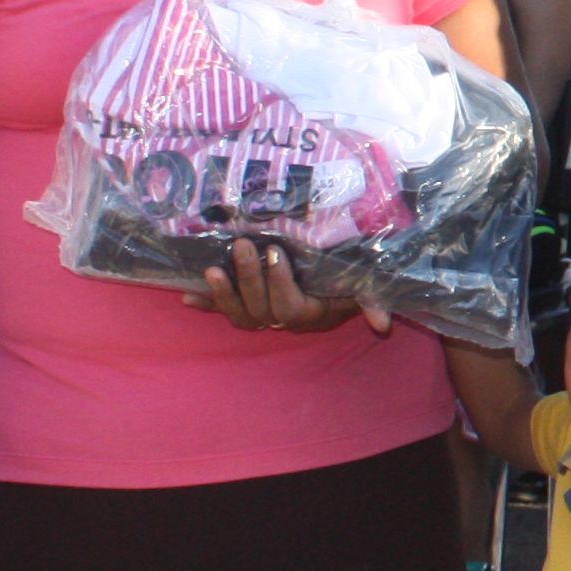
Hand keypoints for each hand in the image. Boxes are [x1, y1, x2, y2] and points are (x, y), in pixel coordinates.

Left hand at [188, 234, 386, 335]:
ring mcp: (262, 316)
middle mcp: (283, 321)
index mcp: (310, 315)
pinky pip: (223, 311)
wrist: (334, 289)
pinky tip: (186, 297)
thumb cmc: (348, 282)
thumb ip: (372, 302)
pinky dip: (206, 305)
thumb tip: (384, 325)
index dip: (279, 283)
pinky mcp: (245, 308)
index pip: (289, 307)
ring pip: (240, 315)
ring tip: (212, 270)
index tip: (276, 251)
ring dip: (223, 295)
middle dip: (248, 278)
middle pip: (260, 309)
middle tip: (242, 244)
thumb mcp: (363, 288)